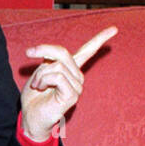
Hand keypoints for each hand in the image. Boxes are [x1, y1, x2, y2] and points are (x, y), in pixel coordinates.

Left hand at [21, 27, 116, 141]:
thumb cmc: (35, 96)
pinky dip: (44, 80)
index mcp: (71, 69)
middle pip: (63, 52)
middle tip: (29, 54)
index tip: (114, 29)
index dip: (100, 39)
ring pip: (57, 65)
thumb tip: (51, 52)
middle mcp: (77, 76)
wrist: (30, 116)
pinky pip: (58, 76)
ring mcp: (77, 86)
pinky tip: (41, 88)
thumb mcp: (40, 70)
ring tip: (38, 85)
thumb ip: (50, 58)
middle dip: (43, 51)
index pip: (88, 51)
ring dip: (41, 73)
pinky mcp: (73, 94)